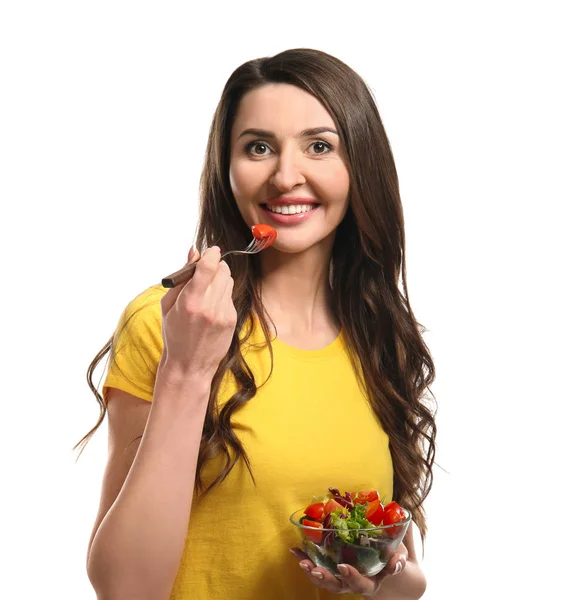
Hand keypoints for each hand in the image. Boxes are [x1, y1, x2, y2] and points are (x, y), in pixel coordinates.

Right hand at [159, 246, 237, 378]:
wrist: (189, 364)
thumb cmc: (174, 333)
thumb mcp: (168, 305)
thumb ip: (182, 277)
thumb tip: (195, 251)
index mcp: (190, 301)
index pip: (208, 267)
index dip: (212, 254)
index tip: (211, 250)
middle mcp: (209, 307)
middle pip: (222, 270)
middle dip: (215, 266)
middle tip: (206, 272)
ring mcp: (223, 314)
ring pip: (228, 281)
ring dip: (219, 280)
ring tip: (206, 292)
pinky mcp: (232, 320)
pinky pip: (230, 296)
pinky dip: (221, 295)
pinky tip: (211, 308)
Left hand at [290, 542, 407, 596]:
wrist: (381, 562)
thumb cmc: (388, 558)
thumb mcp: (396, 558)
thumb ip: (397, 560)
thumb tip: (397, 560)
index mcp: (369, 583)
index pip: (360, 585)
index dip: (352, 577)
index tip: (343, 567)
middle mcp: (350, 583)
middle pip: (336, 586)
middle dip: (324, 578)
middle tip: (314, 570)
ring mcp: (338, 577)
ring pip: (323, 579)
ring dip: (311, 570)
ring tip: (302, 561)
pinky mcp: (329, 567)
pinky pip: (315, 565)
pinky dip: (304, 558)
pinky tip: (294, 550)